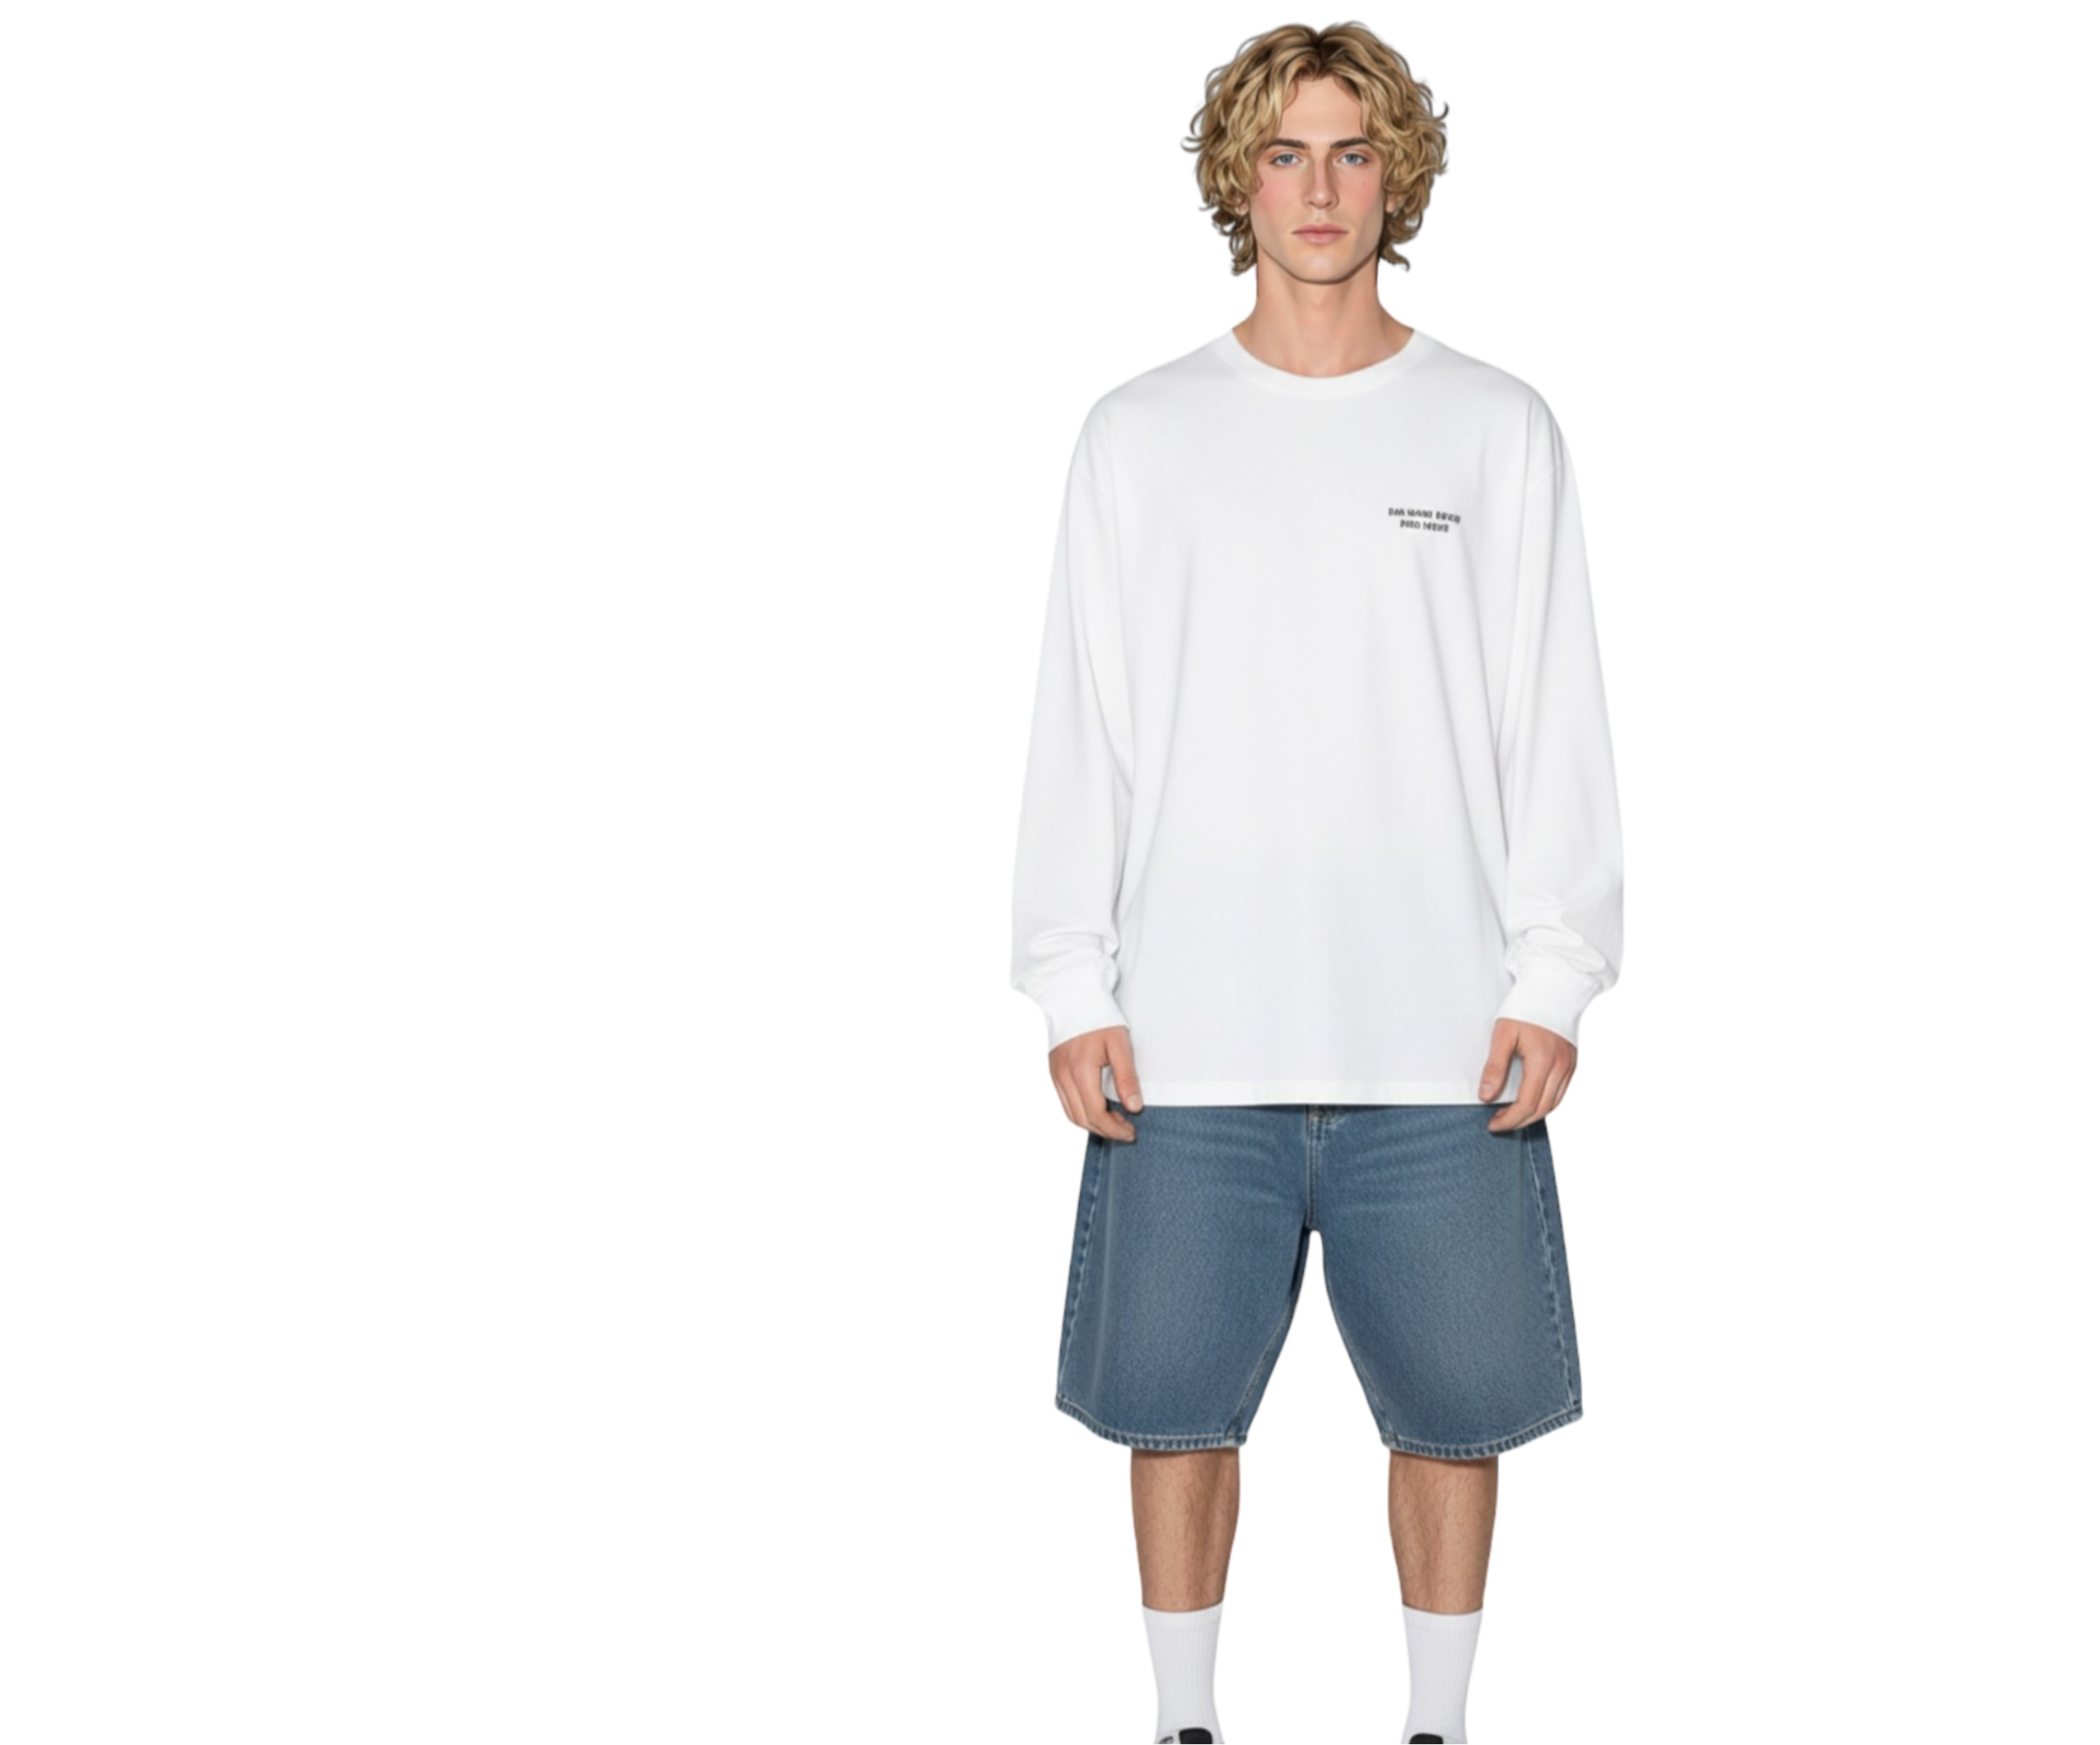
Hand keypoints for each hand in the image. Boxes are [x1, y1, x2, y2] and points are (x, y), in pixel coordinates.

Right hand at [1047, 1025, 1142, 1141]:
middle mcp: (1064, 1077)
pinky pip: (1064, 1103)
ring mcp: (1056, 1075)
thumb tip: (1135, 1107)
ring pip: (1071, 1114)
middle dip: (1106, 1131)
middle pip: (1082, 1119)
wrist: (1074, 998)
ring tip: (1115, 1121)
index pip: (1096, 1114)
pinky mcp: (1053, 1072)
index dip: (1114, 1129)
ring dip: (1093, 1124)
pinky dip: (1080, 1113)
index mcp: (1081, 1071)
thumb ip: (1127, 1077)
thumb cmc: (1100, 1019)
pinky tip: (1096, 1109)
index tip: (1132, 1132)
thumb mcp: (1120, 1044)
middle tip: (1127, 1130)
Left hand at [1479, 1018, 1577, 1132]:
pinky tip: (1532, 1099)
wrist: (1554, 987)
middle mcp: (1562, 1067)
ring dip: (1534, 1114)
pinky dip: (1547, 1102)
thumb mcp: (1503, 1034)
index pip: (1527, 1104)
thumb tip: (1486, 1095)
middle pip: (1543, 1109)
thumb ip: (1495, 1067)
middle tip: (1499, 1122)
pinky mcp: (1573, 1061)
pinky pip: (1562, 1091)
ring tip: (1512, 1113)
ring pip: (1555, 1103)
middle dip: (1520, 1121)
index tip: (1493, 1123)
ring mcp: (1570, 1065)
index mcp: (1543, 1062)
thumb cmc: (1527, 1007)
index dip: (1509, 1120)